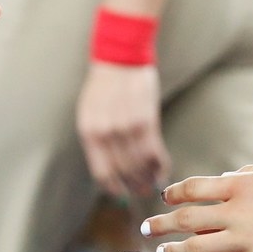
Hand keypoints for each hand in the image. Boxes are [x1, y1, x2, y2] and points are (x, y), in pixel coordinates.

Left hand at [76, 62, 169, 198]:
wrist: (120, 57)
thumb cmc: (105, 86)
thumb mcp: (91, 113)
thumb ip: (98, 139)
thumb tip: (111, 170)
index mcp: (89, 133)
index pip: (102, 173)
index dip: (115, 188)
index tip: (123, 194)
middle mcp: (106, 133)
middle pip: (123, 173)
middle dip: (135, 187)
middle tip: (144, 192)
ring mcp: (126, 127)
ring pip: (140, 166)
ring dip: (149, 178)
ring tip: (154, 183)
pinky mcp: (146, 120)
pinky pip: (154, 152)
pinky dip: (161, 165)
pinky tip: (163, 168)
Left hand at [138, 164, 252, 251]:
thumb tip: (233, 171)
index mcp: (241, 183)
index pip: (194, 187)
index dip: (174, 194)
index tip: (163, 199)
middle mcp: (237, 209)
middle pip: (186, 218)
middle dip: (161, 225)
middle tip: (144, 229)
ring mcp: (246, 237)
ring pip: (196, 248)